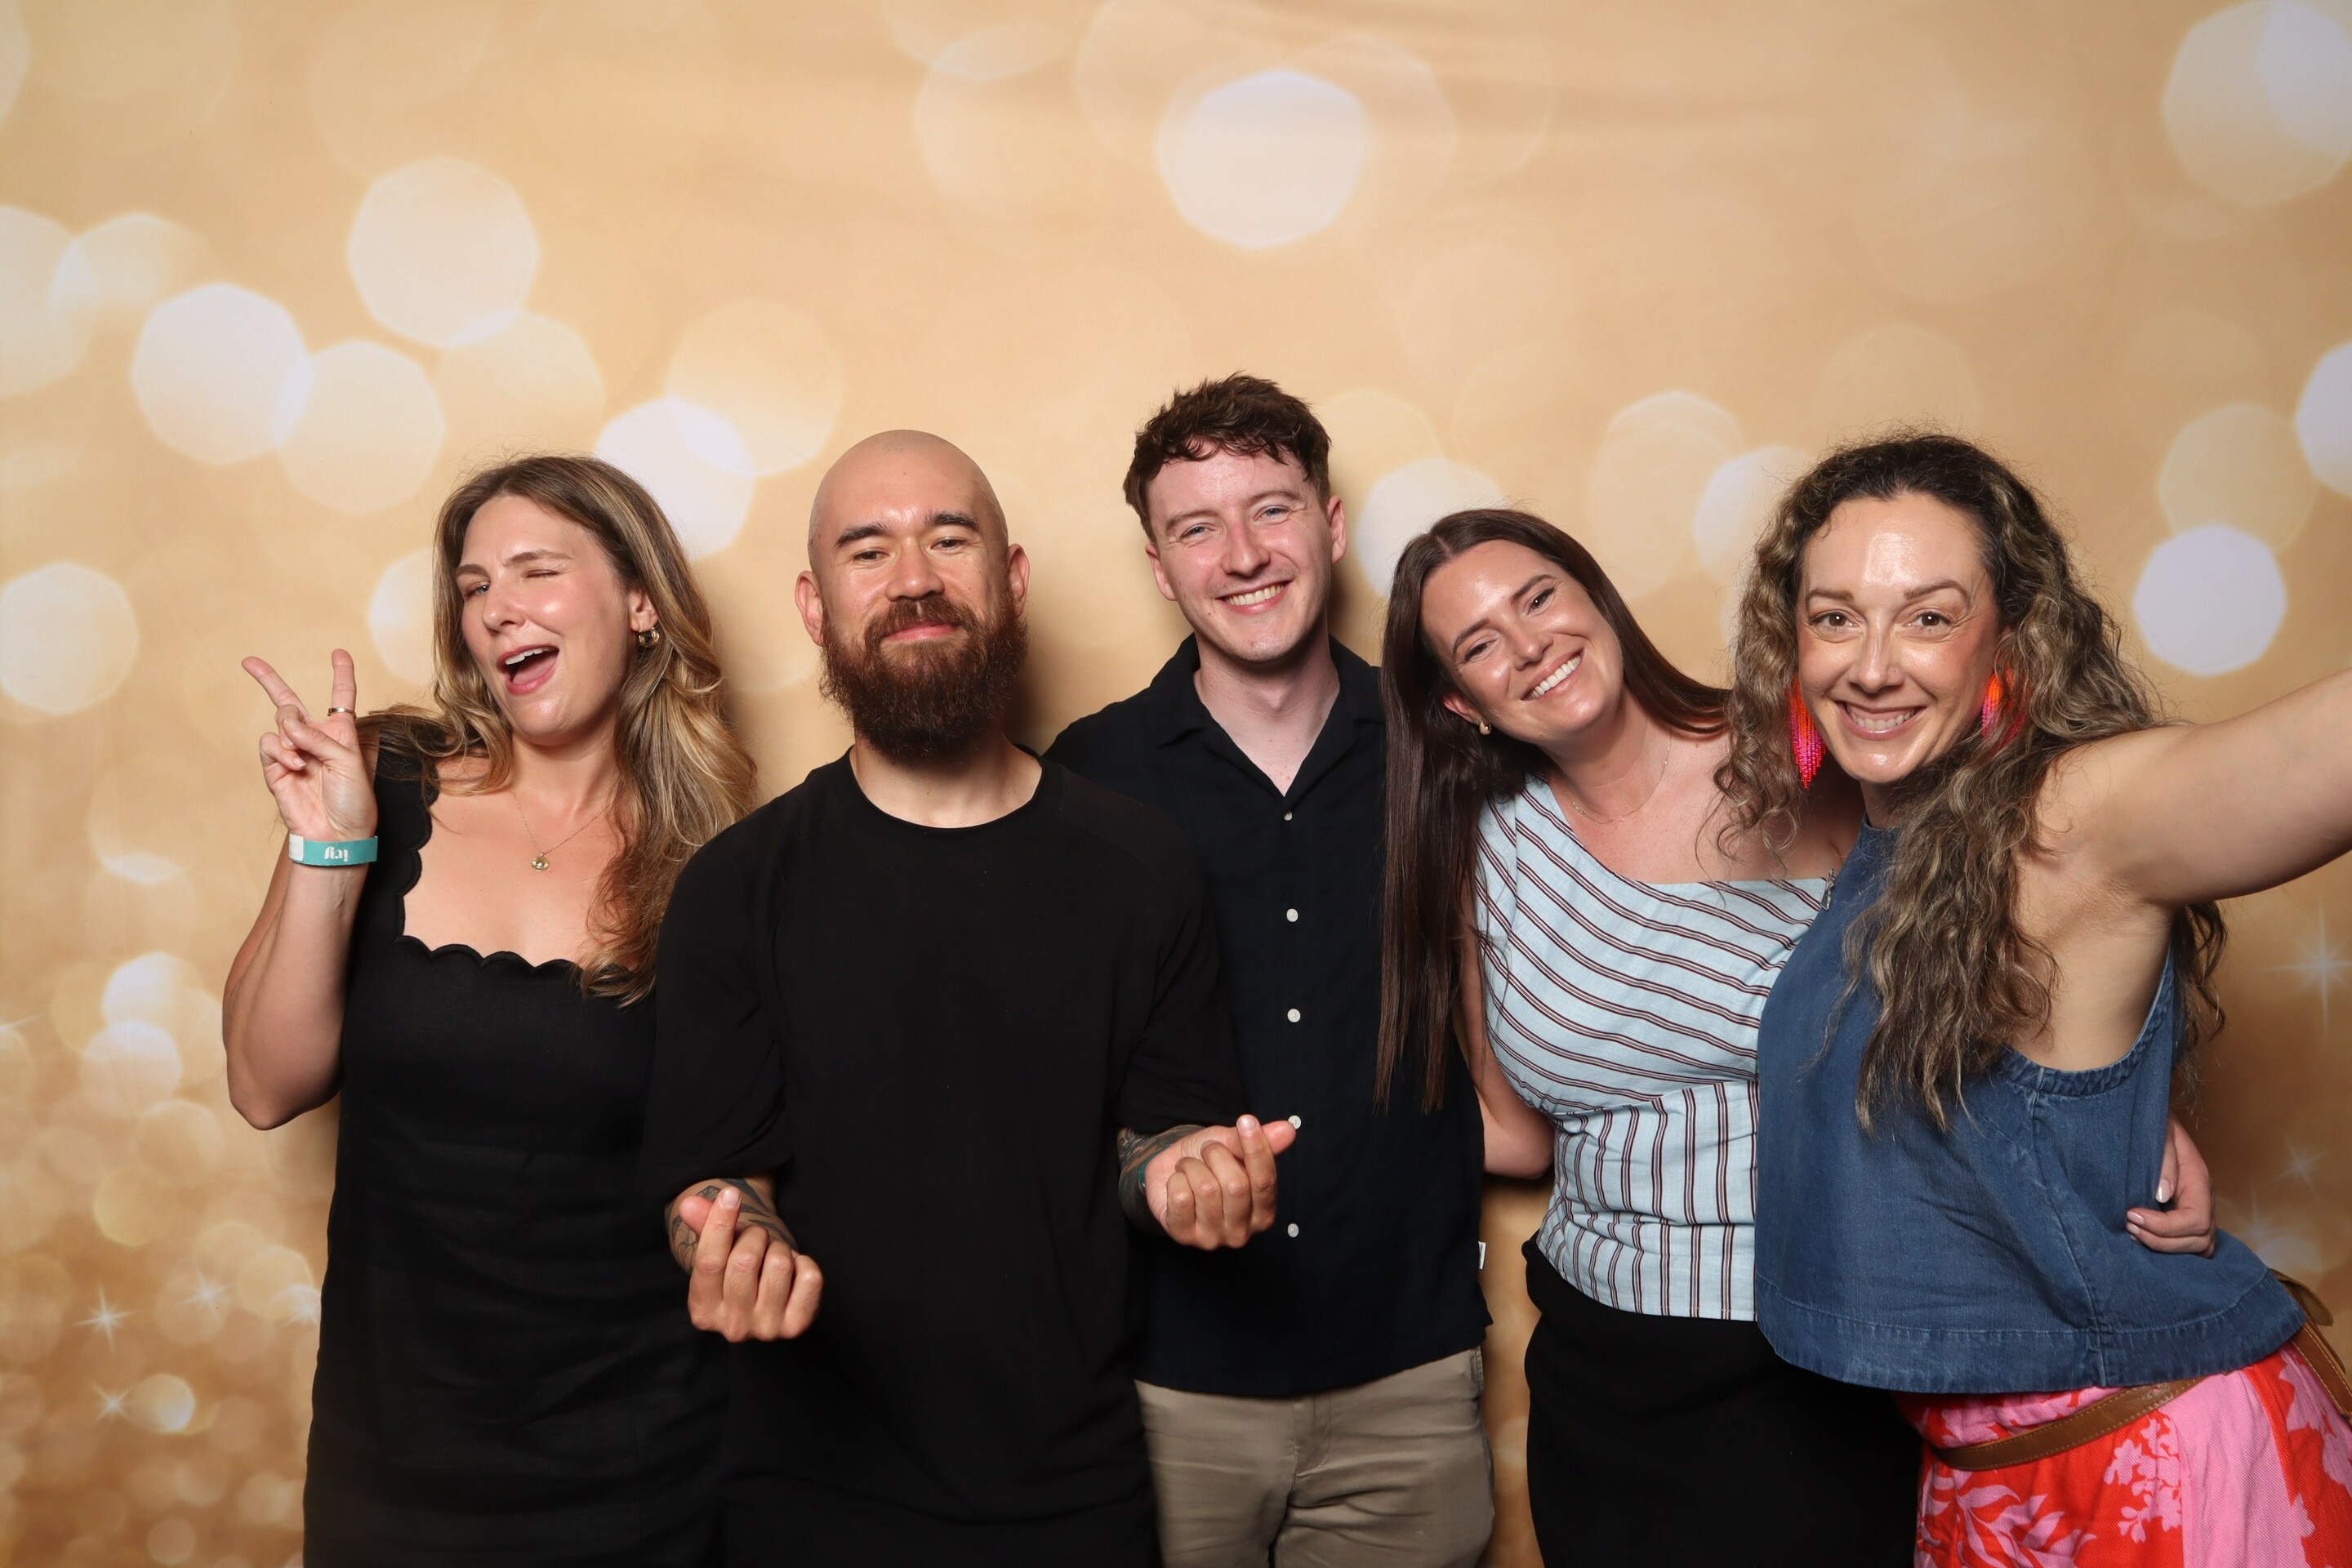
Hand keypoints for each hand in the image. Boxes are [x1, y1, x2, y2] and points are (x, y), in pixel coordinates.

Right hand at [242, 650, 374, 843]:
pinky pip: (269, 744)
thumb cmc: (353, 800)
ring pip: (280, 721)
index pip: (340, 697)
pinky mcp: (275, 768)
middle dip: (267, 680)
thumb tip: (288, 724)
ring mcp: (292, 752)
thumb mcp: (349, 761)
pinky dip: (281, 752)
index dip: (341, 674)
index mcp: (341, 733)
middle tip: (248, 661)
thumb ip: (319, 737)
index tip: (339, 653)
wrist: (336, 833)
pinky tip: (295, 767)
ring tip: (302, 758)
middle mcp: (315, 738)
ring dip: (291, 733)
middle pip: (288, 702)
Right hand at [674, 1182, 822, 1340]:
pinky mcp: (796, 1326)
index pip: (708, 1262)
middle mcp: (731, 1327)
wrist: (770, 1294)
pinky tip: (793, 1273)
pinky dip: (804, 1263)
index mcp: (702, 1310)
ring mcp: (765, 1330)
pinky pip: (810, 1277)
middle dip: (755, 1236)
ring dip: (780, 1249)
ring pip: (779, 1264)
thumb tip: (689, 1204)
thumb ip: (703, 1225)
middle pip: (744, 1260)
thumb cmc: (739, 1265)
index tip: (731, 1193)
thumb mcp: (719, 1248)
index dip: (719, 1223)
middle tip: (758, 1240)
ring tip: (773, 1259)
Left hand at [1145, 1115, 1297, 1250]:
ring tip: (1190, 1167)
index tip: (1246, 1120)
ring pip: (1206, 1189)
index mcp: (1263, 1212)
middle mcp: (1242, 1232)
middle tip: (1207, 1151)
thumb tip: (1288, 1130)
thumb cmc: (1207, 1162)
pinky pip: (1181, 1197)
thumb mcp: (1233, 1146)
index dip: (1256, 1148)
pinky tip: (1178, 1182)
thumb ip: (1261, 1141)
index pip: (1266, 1181)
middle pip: (1236, 1185)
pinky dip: (1176, 1179)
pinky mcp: (1184, 1236)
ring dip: (1192, 1166)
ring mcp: (1212, 1238)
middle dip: (1216, 1155)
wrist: (1168, 1171)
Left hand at [2128, 1115, 2217, 1256]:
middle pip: (2199, 1238)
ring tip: (2133, 1232)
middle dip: (2161, 1239)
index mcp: (2199, 1179)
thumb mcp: (2159, 1133)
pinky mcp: (2188, 1214)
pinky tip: (2144, 1236)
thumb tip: (2163, 1195)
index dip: (2164, 1226)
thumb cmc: (2154, 1125)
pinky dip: (2172, 1247)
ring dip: (2165, 1246)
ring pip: (2198, 1246)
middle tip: (2128, 1225)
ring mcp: (2199, 1208)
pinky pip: (2191, 1243)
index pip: (2195, 1219)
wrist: (2152, 1119)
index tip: (2131, 1215)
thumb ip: (2165, 1160)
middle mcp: (2204, 1198)